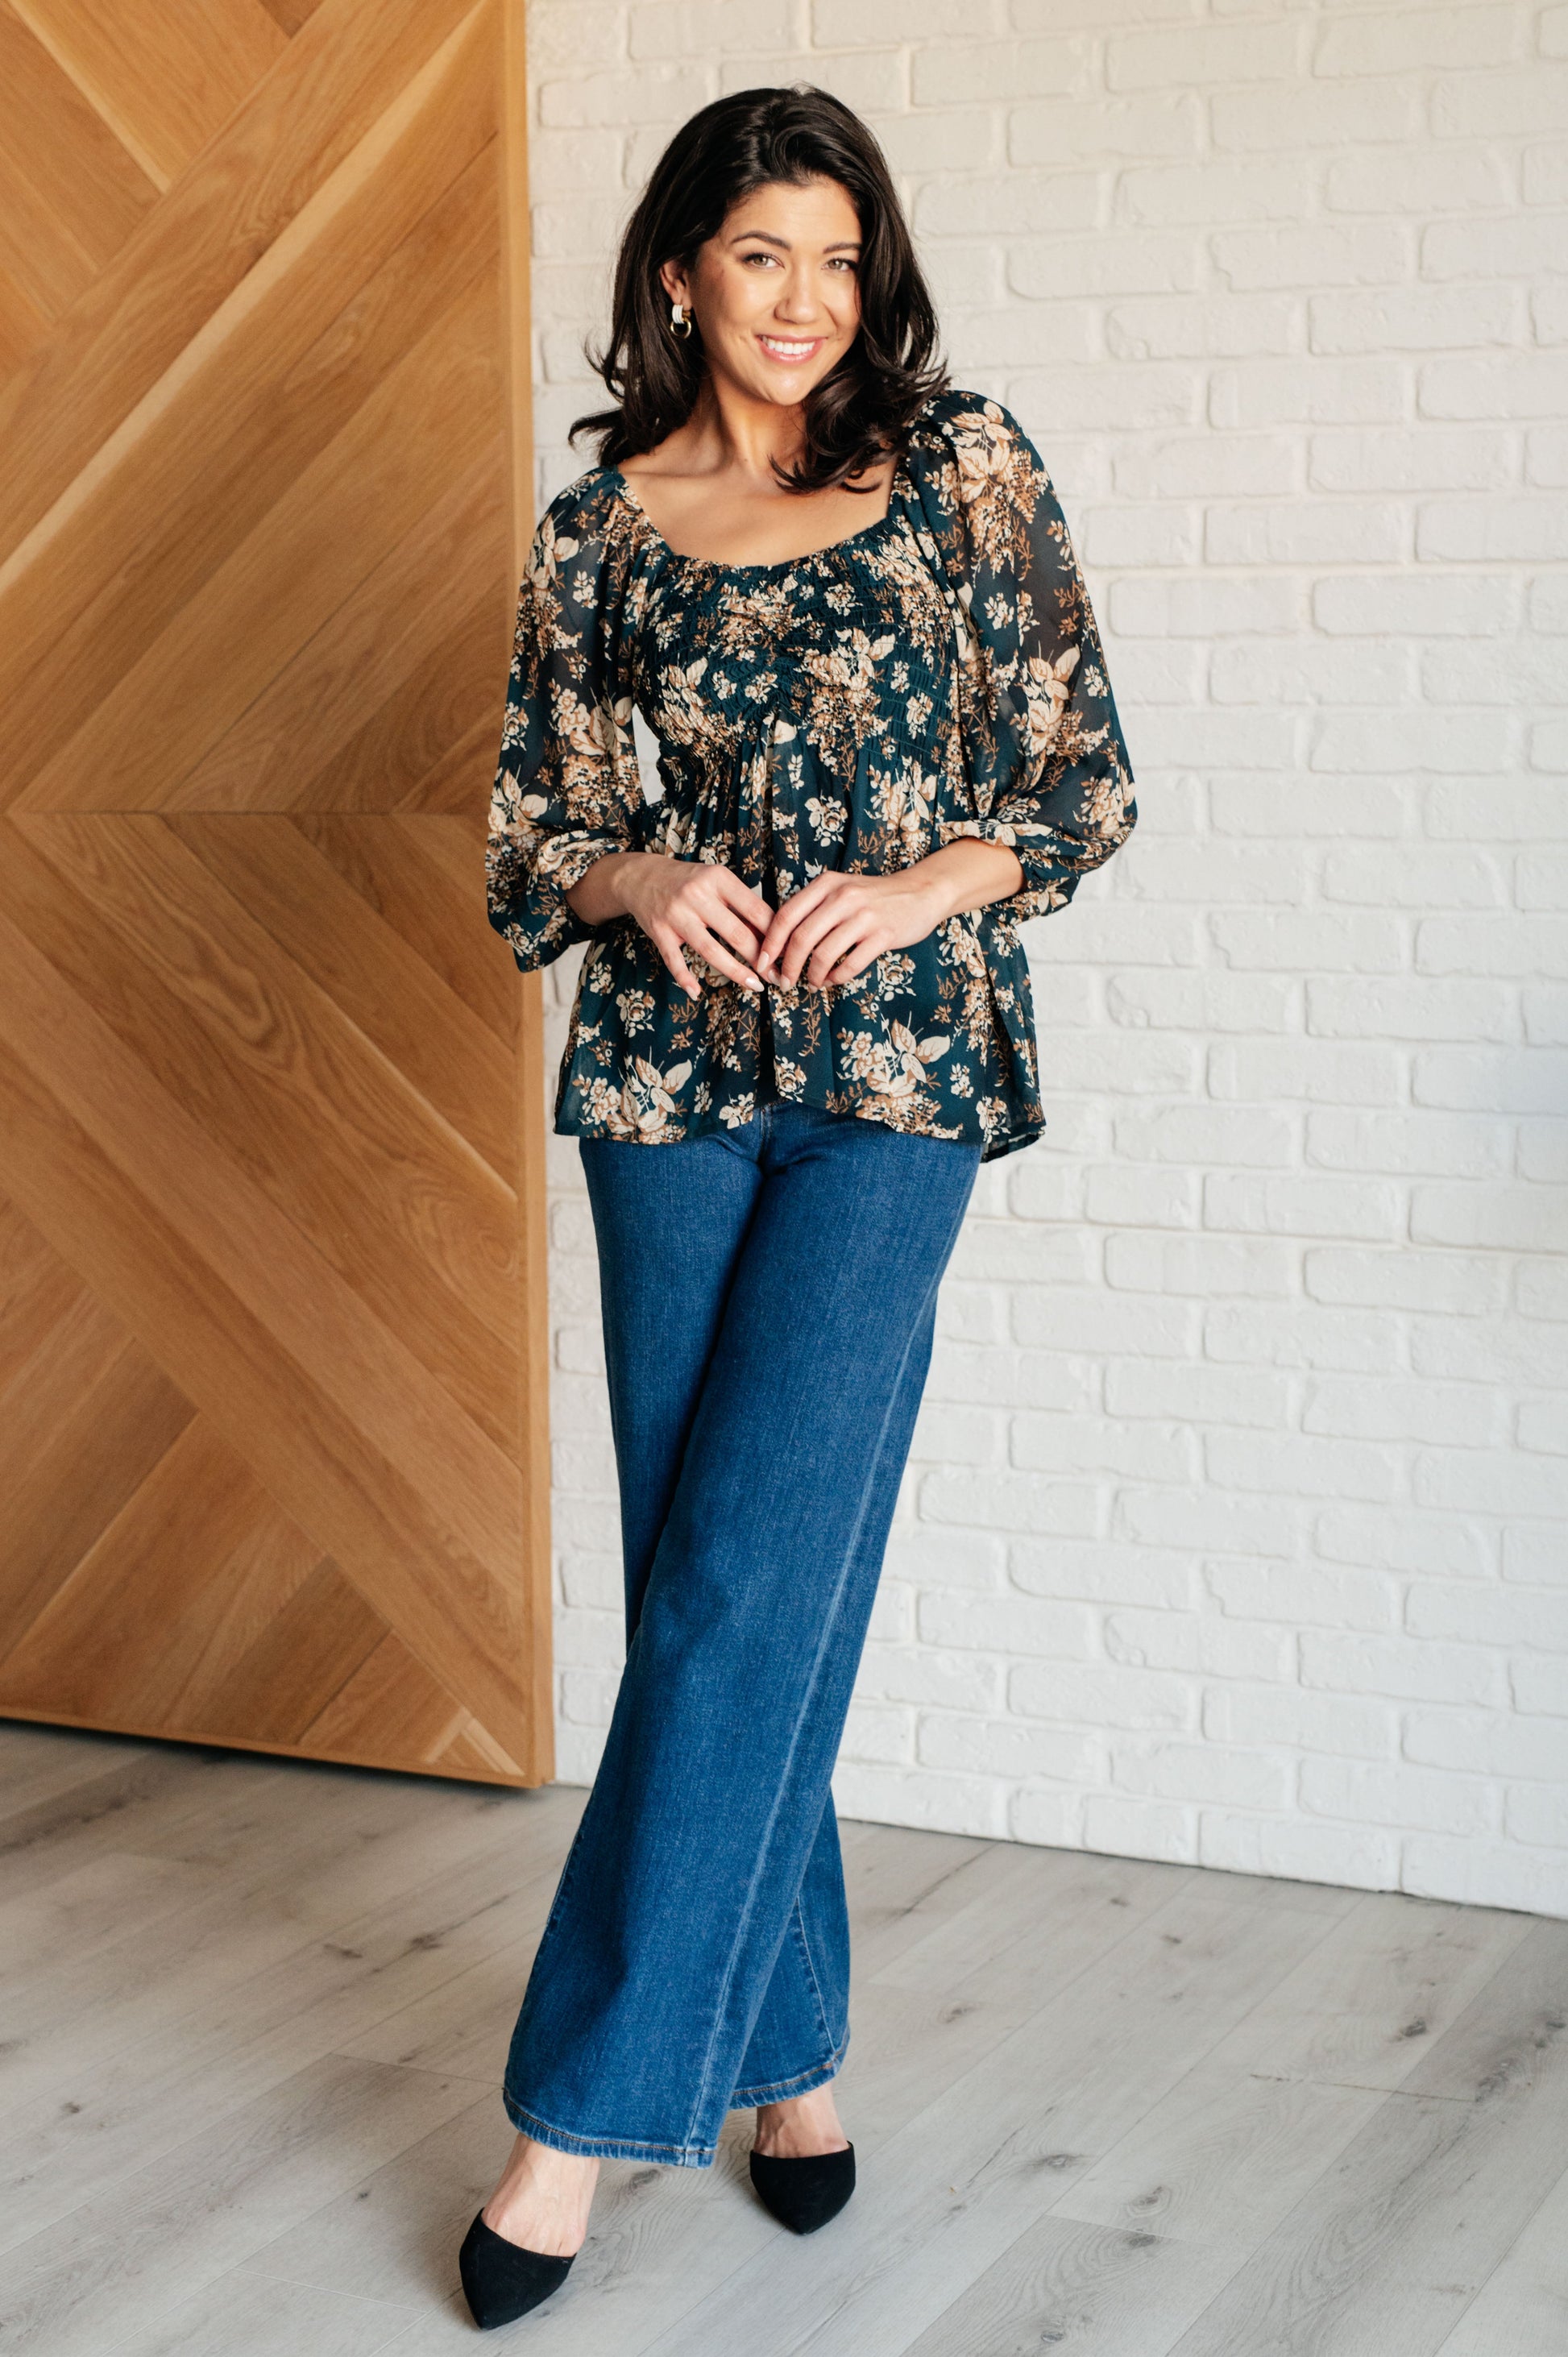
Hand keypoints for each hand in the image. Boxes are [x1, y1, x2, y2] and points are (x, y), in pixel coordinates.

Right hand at [564, 851, 771, 1000]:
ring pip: (711, 951)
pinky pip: (675, 962)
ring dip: (736, 973)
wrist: (641, 876)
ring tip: (756, 986)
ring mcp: (676, 915)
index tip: (788, 954)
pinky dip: (686, 979)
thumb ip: (741, 903)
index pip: (755, 910)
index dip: (774, 935)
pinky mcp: (659, 932)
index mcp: (718, 878)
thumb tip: (774, 935)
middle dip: (762, 960)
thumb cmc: (690, 881)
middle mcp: (697, 895)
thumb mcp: (717, 881)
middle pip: (737, 934)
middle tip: (778, 977)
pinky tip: (698, 993)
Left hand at [756, 840, 1024, 989]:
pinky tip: (834, 980)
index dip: (770, 944)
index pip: (786, 916)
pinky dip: (837, 978)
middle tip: (784, 982)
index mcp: (826, 884)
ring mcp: (864, 915)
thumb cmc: (872, 897)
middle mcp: (843, 897)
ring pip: (824, 954)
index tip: (762, 964)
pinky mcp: (883, 934)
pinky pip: (851, 964)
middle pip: (801, 938)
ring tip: (812, 984)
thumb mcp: (840, 890)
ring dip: (812, 976)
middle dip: (787, 966)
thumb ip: (812, 909)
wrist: (919, 892)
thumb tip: (777, 943)